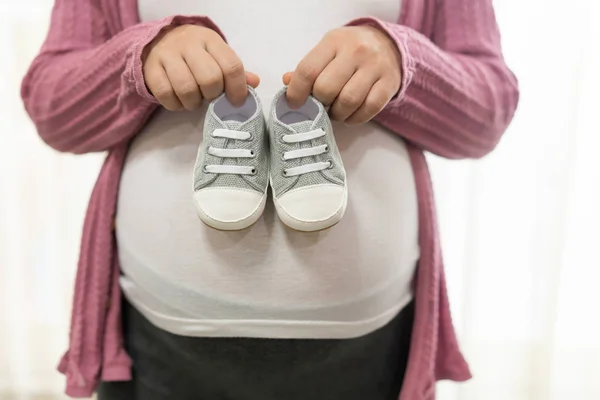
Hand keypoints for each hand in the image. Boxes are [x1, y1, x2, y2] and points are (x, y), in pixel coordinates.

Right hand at [143, 25, 258, 109]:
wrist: (160, 41)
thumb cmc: (196, 54)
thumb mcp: (217, 56)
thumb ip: (235, 71)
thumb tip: (254, 82)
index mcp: (210, 40)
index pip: (231, 65)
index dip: (238, 89)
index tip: (236, 101)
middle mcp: (188, 44)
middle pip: (210, 79)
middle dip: (213, 96)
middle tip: (210, 97)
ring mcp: (167, 55)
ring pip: (187, 89)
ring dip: (194, 103)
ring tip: (195, 99)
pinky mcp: (151, 69)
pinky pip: (166, 95)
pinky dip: (176, 105)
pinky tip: (180, 101)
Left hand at [283, 26, 400, 124]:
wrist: (388, 45)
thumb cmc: (349, 52)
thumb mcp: (327, 52)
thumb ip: (307, 69)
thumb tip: (287, 82)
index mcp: (334, 41)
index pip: (307, 70)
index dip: (296, 92)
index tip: (294, 103)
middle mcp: (356, 51)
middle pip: (326, 88)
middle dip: (320, 104)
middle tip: (321, 105)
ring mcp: (375, 66)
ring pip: (348, 101)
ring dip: (337, 114)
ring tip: (335, 111)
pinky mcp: (389, 83)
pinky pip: (369, 109)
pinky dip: (355, 118)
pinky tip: (350, 114)